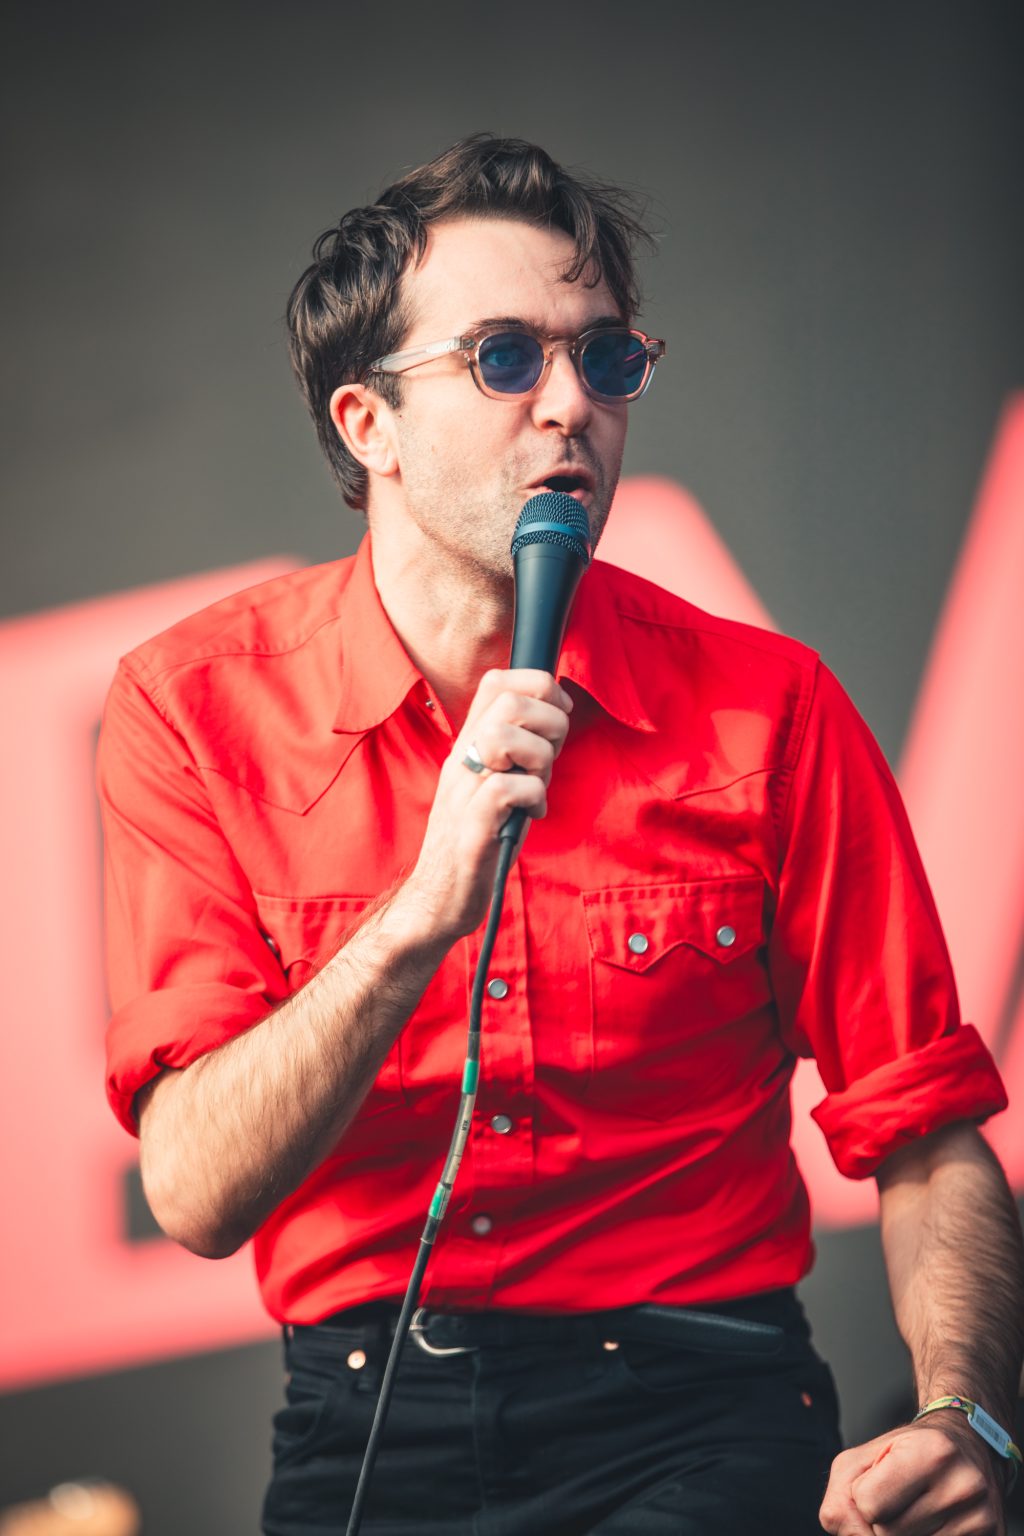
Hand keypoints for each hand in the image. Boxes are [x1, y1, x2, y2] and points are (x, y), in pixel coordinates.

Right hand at [399, 669, 572, 940]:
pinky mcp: (472, 828)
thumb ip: (517, 749)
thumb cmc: (479, 839)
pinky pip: (507, 788)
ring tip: (538, 786)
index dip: (539, 686)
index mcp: (468, 745)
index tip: (558, 716)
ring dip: (541, 758)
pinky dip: (533, 796)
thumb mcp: (496, 781)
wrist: (440, 896)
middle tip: (551, 756)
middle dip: (550, 722)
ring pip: (507, 737)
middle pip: (509, 700)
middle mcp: (462, 760)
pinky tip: (532, 813)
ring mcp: (463, 792)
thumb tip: (554, 716)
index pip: (497, 682)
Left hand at [819, 1416, 1005, 1534]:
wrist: (967, 1447)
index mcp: (931, 1452)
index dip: (863, 1497)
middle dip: (881, 1521)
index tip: (881, 1482)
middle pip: (887, 1534)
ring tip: (915, 1510)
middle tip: (898, 1499)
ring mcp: (981, 1518)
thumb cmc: (908, 1453)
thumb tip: (846, 1533)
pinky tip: (932, 1525)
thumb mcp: (864, 1459)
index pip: (868, 1504)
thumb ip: (841, 1498)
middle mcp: (963, 1485)